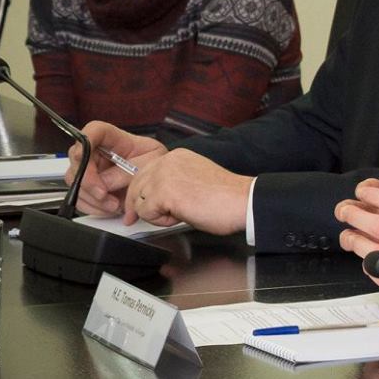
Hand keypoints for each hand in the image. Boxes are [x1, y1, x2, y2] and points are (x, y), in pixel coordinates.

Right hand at [72, 121, 167, 215]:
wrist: (157, 181)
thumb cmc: (155, 164)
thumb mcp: (150, 163)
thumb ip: (128, 172)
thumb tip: (104, 183)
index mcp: (114, 138)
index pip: (94, 130)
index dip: (85, 141)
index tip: (83, 157)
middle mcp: (97, 151)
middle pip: (77, 160)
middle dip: (88, 181)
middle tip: (104, 195)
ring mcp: (90, 169)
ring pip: (75, 181)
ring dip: (92, 198)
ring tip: (115, 205)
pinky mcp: (88, 186)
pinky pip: (79, 198)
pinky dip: (93, 207)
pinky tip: (109, 208)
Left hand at [123, 149, 246, 232]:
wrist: (242, 201)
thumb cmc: (226, 197)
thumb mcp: (194, 180)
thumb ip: (173, 182)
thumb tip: (154, 198)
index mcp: (176, 157)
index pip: (144, 173)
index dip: (141, 193)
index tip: (139, 206)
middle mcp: (167, 161)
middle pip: (135, 185)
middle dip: (138, 205)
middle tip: (136, 219)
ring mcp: (163, 175)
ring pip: (138, 200)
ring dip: (155, 213)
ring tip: (178, 215)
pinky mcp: (163, 192)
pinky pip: (146, 213)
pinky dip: (160, 221)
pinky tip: (180, 217)